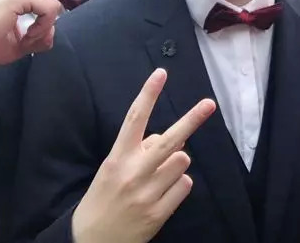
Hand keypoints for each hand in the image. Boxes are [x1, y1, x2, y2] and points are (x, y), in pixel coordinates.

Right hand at [71, 69, 215, 242]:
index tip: (160, 73)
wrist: (90, 242)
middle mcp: (133, 173)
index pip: (134, 119)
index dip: (148, 94)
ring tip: (158, 177)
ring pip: (182, 160)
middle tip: (209, 103)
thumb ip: (140, 151)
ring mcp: (147, 193)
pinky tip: (163, 193)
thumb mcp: (113, 169)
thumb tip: (174, 139)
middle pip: (170, 139)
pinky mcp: (159, 212)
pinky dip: (179, 185)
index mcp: (117, 158)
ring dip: (176, 164)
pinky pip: (185, 184)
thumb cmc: (103, 199)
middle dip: (192, 120)